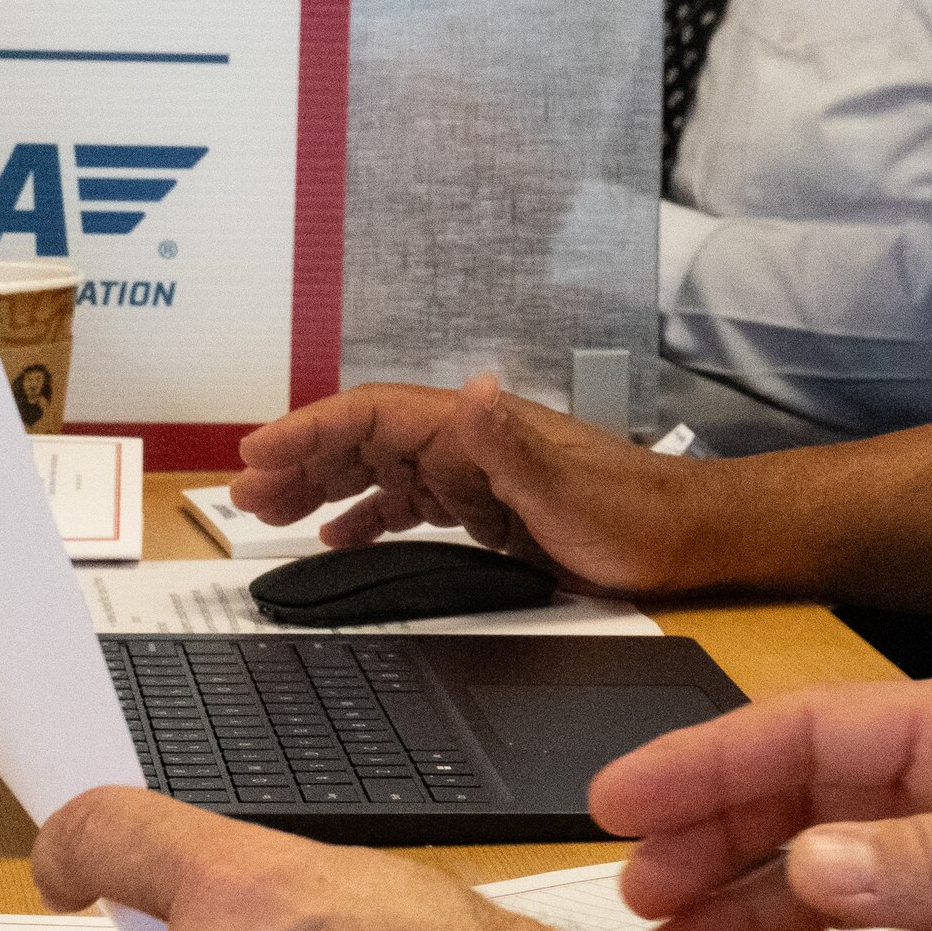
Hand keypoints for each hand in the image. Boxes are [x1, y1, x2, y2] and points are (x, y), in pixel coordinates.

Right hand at [216, 376, 725, 593]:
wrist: (690, 540)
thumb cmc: (637, 517)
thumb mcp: (570, 488)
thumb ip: (513, 442)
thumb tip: (473, 391)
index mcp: (478, 430)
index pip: (374, 415)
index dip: (310, 430)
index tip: (256, 452)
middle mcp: (471, 443)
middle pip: (365, 441)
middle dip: (300, 460)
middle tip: (240, 492)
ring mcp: (478, 476)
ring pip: (380, 472)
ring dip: (322, 487)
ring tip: (266, 512)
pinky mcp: (489, 509)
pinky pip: (410, 505)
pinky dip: (367, 516)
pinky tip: (336, 537)